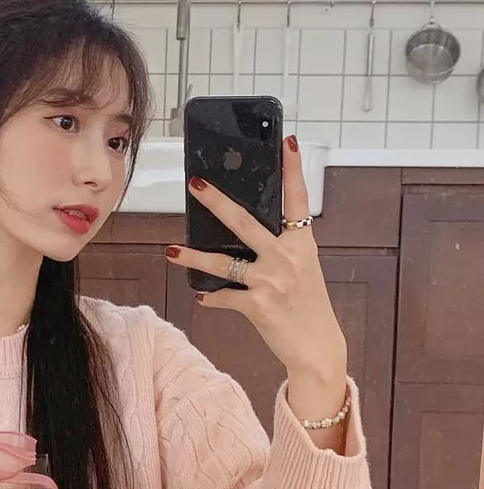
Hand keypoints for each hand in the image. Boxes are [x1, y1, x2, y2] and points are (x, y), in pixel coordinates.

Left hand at [166, 135, 346, 386]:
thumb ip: (281, 248)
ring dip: (194, 257)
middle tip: (194, 184)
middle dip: (216, 201)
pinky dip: (211, 297)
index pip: (297, 199)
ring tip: (171, 250)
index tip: (286, 142)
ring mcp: (271, 281)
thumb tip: (246, 231)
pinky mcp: (258, 305)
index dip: (293, 170)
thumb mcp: (303, 268)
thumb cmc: (307, 305)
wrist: (317, 346)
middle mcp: (287, 257)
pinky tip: (200, 294)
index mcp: (302, 243)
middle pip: (245, 222)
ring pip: (223, 263)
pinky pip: (224, 297)